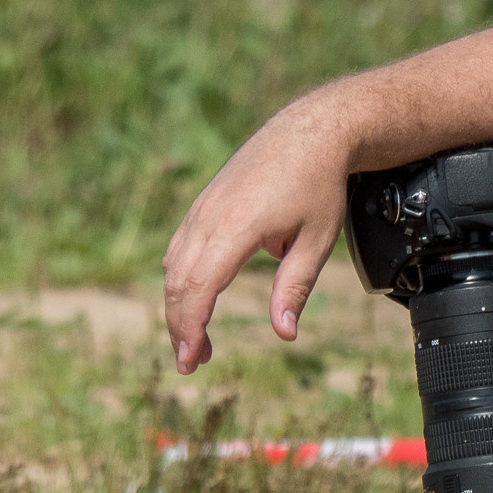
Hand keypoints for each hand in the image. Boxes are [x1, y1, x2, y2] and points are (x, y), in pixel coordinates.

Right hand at [161, 101, 353, 372]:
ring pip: (174, 266)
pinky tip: (194, 301)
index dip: (190, 327)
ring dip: (178, 306)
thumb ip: (295, 288)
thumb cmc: (319, 185)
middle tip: (191, 362)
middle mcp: (209, 216)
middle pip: (177, 282)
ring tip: (195, 340)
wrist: (311, 130)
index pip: (199, 287)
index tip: (192, 359)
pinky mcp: (204, 204)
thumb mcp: (317, 240)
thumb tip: (284, 333)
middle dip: (179, 327)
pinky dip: (180, 279)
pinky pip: (180, 247)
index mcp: (236, 227)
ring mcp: (202, 208)